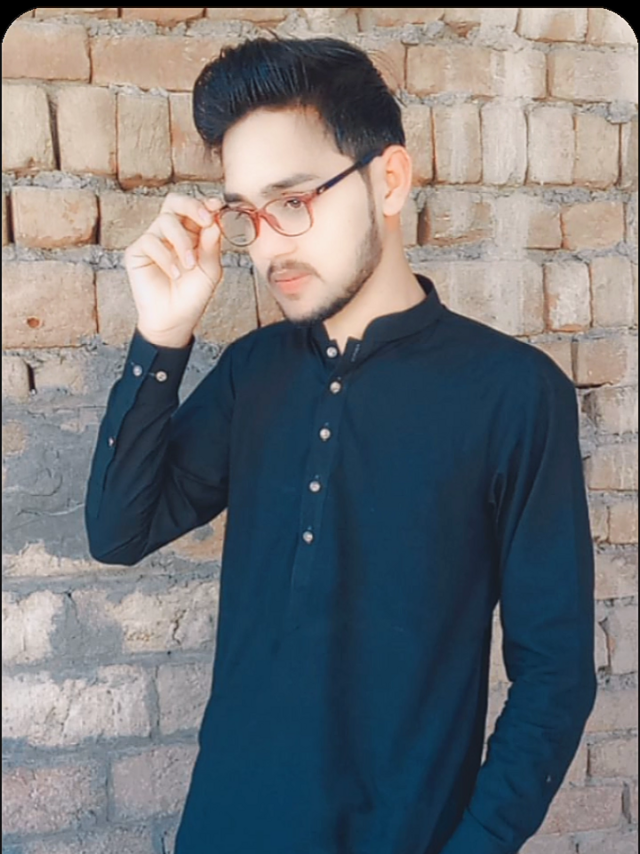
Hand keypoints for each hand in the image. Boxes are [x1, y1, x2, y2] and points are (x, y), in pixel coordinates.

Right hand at [123, 192, 223, 346]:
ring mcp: (153, 240)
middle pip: (174, 202)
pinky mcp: (137, 252)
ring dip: (183, 242)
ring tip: (190, 265)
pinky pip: (150, 241)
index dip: (205, 203)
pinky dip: (166, 257)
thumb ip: (211, 245)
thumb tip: (215, 220)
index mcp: (191, 233)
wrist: (175, 320)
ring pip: (165, 221)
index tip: (218, 206)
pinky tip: (175, 275)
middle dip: (192, 206)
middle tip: (206, 220)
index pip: (194, 208)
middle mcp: (171, 233)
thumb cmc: (193, 295)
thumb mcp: (210, 269)